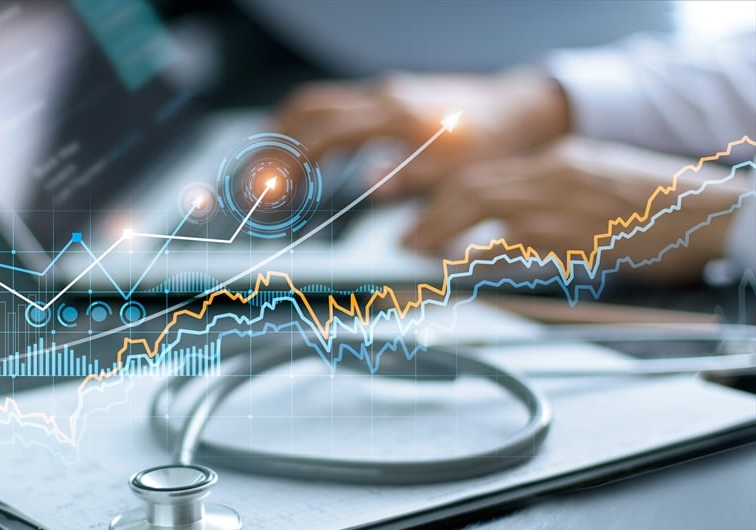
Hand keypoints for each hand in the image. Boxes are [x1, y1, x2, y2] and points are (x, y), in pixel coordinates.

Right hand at [274, 68, 569, 195]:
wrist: (517, 108)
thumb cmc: (493, 143)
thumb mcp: (460, 170)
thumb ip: (412, 178)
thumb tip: (369, 187)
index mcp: (397, 116)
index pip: (325, 133)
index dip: (292, 162)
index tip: (273, 192)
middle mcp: (382, 98)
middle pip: (306, 109)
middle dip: (272, 146)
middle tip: (253, 186)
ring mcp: (380, 95)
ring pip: (314, 104)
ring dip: (283, 137)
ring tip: (265, 177)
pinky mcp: (383, 100)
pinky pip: (332, 110)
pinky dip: (306, 134)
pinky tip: (303, 165)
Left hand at [407, 136, 747, 283]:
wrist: (708, 213)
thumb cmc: (655, 208)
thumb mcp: (593, 188)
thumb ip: (547, 204)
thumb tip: (499, 235)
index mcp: (559, 160)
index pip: (482, 172)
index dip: (442, 198)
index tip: (421, 220)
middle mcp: (554, 173)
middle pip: (470, 186)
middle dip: (429, 215)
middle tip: (404, 241)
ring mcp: (562, 201)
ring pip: (481, 205)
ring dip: (440, 232)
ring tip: (419, 254)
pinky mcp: (574, 234)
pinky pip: (512, 242)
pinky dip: (480, 254)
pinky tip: (463, 267)